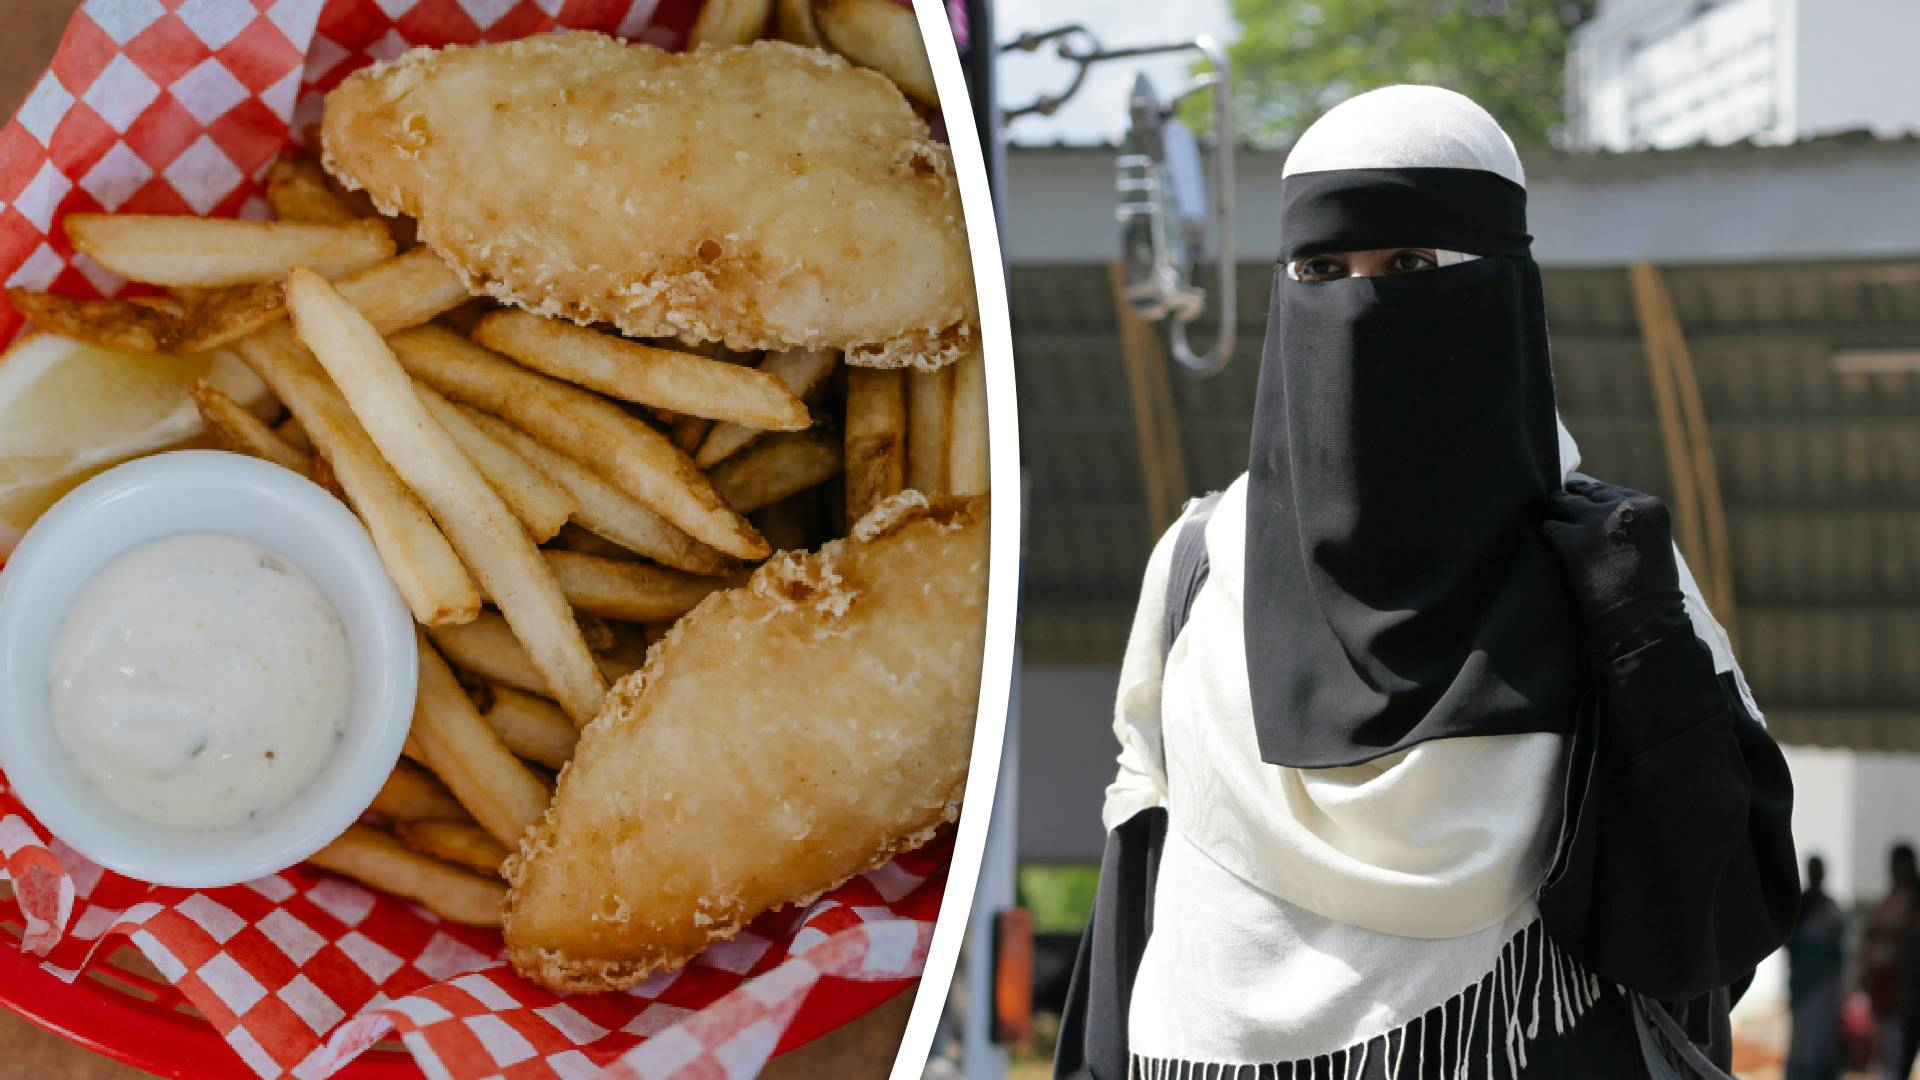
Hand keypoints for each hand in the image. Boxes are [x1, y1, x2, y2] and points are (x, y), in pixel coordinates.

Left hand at [1540, 473, 1686, 657]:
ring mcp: (1595, 521)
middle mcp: (1623, 507)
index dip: (1595, 496)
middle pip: (1586, 491)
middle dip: (1572, 497)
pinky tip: (1546, 541)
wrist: (1642, 621)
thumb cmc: (1651, 593)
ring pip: (1562, 501)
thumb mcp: (1653, 545)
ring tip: (1550, 518)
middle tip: (1559, 502)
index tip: (1582, 497)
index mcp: (1650, 507)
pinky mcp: (1571, 539)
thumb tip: (1600, 511)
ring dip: (1555, 510)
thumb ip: (1633, 524)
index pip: (1613, 491)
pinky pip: (1548, 526)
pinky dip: (1545, 532)